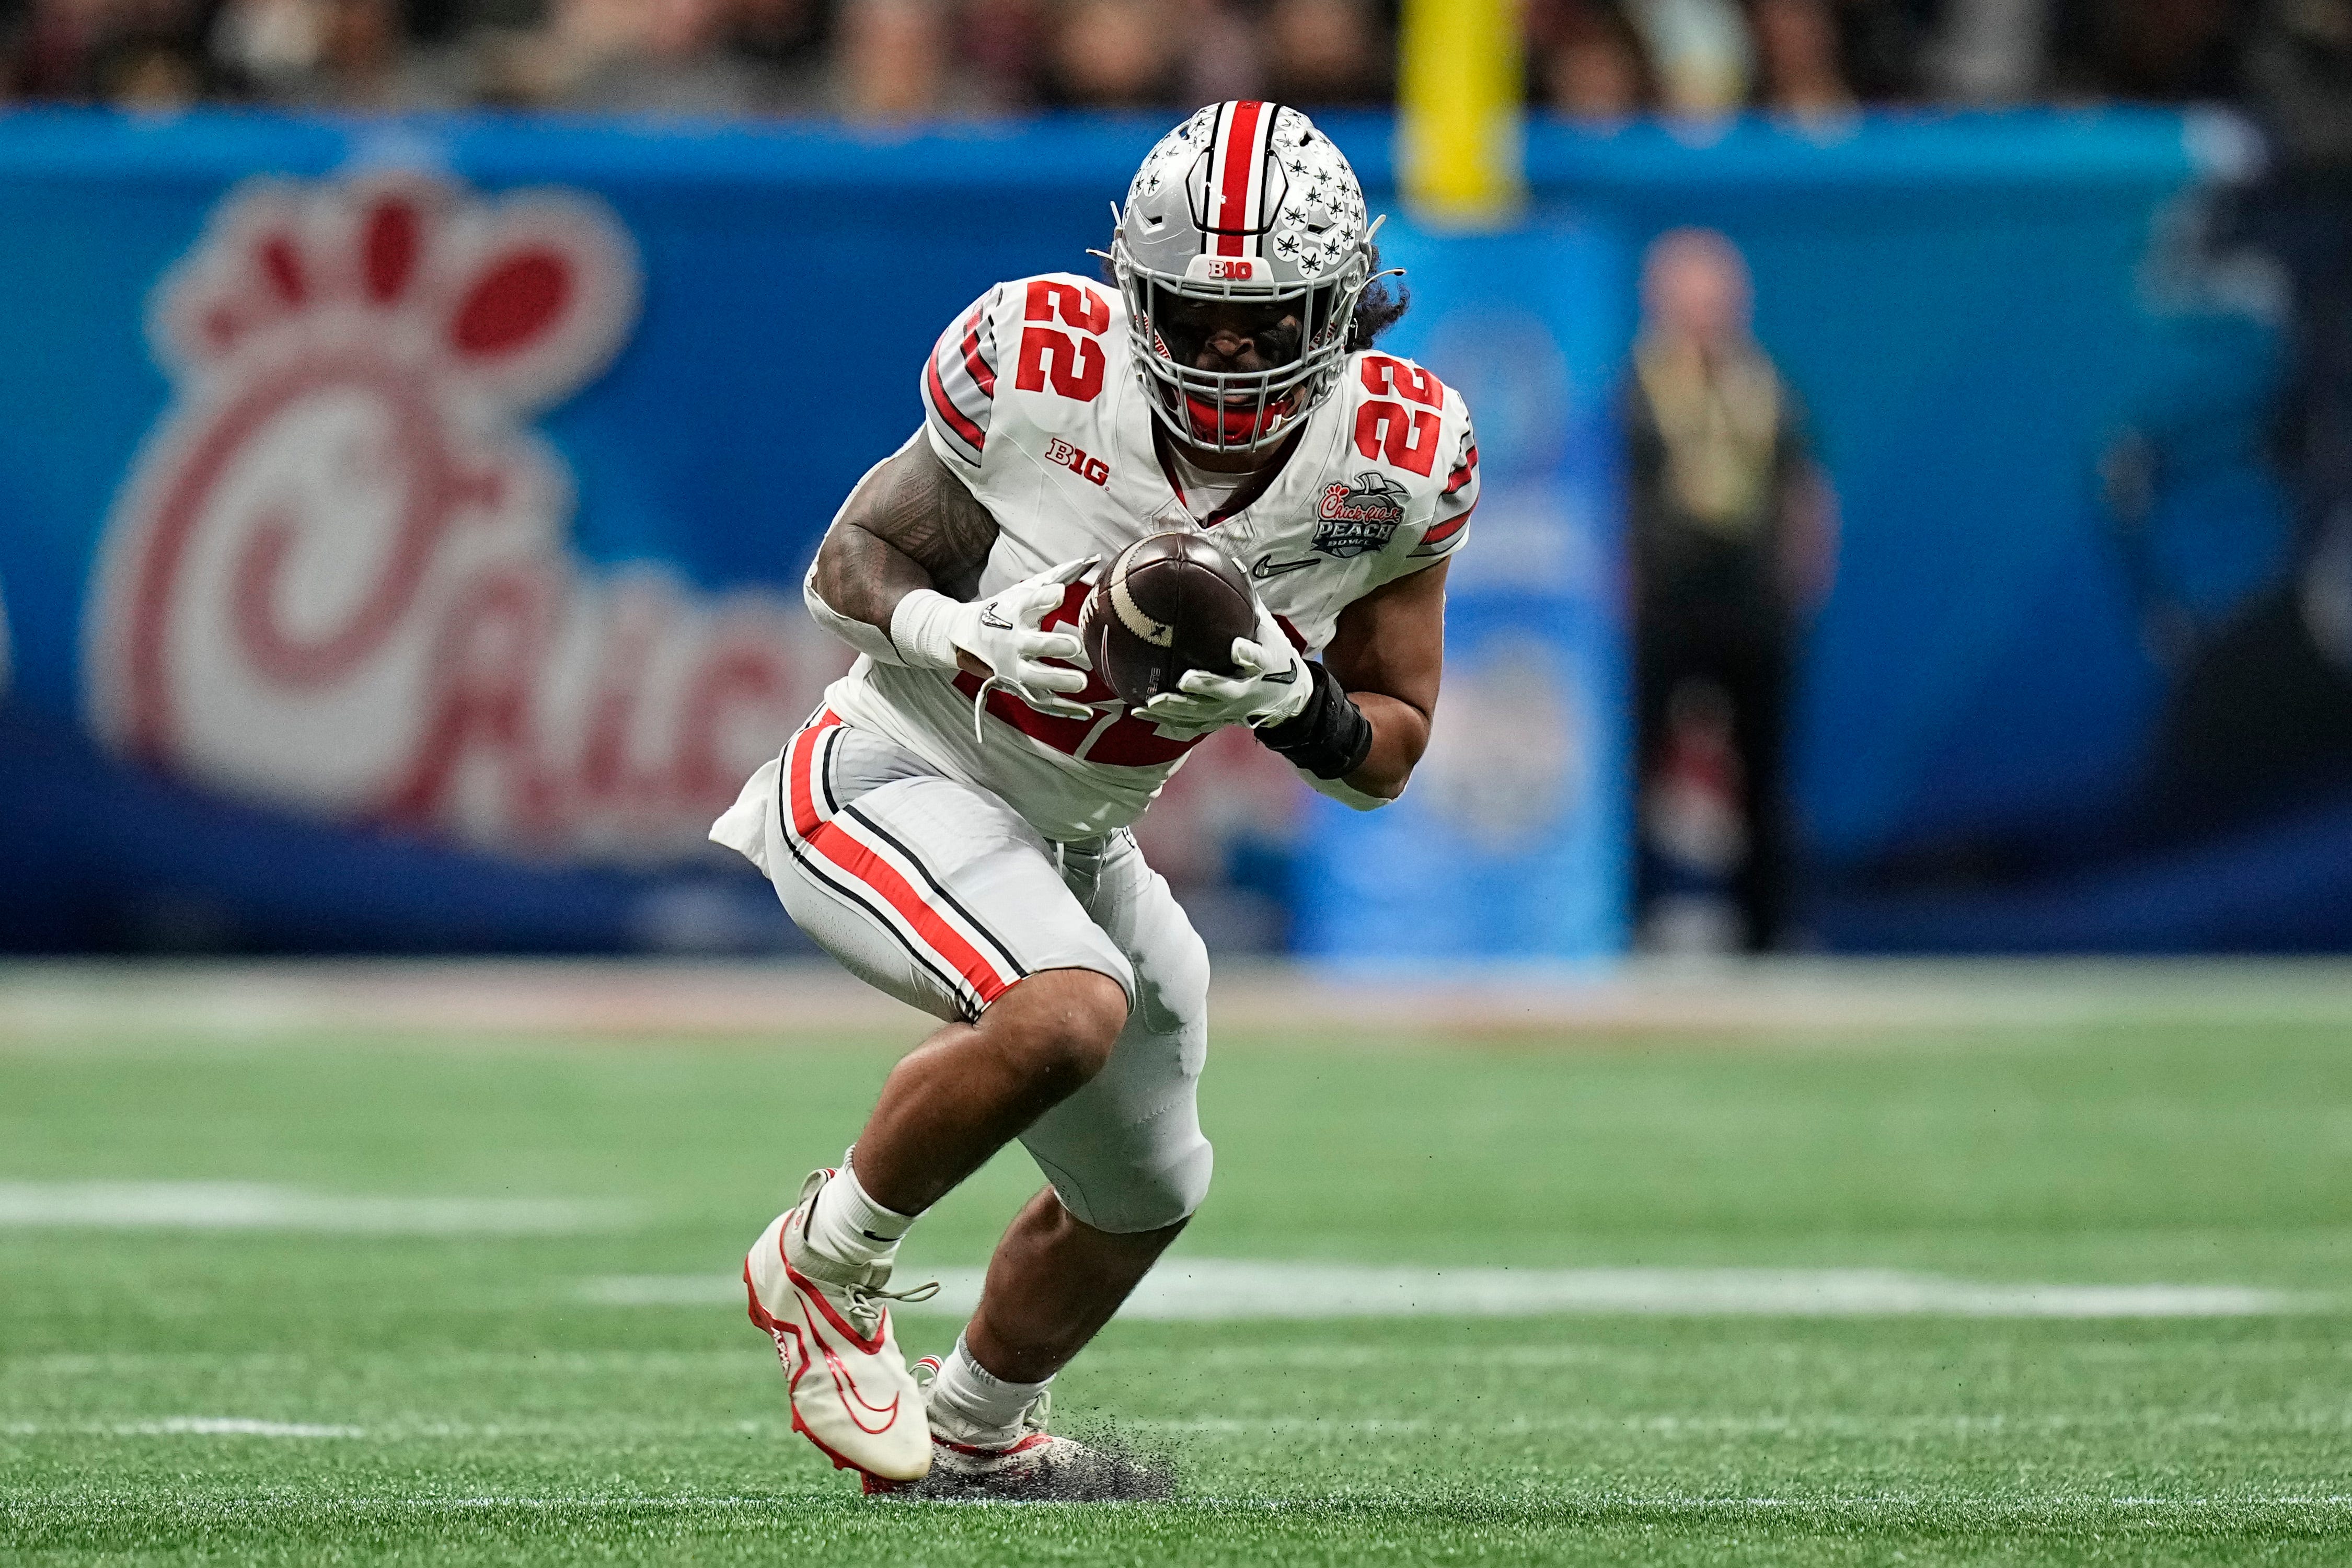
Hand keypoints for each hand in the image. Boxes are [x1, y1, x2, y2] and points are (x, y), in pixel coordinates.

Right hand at [894, 557, 1098, 719]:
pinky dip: (1063, 709)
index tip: (1060, 595)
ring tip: (1082, 682)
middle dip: (1054, 646)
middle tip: (1075, 646)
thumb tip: (1090, 562)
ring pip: (1035, 678)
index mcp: (1013, 611)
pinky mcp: (1019, 686)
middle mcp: (1012, 641)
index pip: (1028, 602)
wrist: (965, 637)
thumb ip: (1055, 579)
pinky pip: (1041, 701)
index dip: (1044, 598)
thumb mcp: (1022, 592)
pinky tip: (1087, 712)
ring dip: (1058, 681)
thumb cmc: (1004, 611)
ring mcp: (1014, 667)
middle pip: (1033, 644)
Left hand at [1136, 599, 1311, 734]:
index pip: (1258, 660)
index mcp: (1263, 666)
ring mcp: (1231, 711)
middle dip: (1206, 686)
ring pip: (1202, 713)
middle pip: (1226, 692)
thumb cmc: (1274, 658)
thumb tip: (1230, 562)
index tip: (1235, 647)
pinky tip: (1140, 712)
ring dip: (1176, 710)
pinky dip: (1166, 723)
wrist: (1287, 700)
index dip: (1247, 655)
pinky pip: (1190, 726)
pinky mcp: (1219, 722)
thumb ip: (1248, 602)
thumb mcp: (1268, 629)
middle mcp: (1247, 691)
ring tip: (1150, 702)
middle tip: (1185, 680)